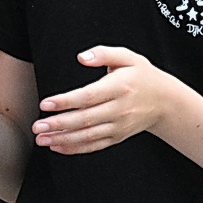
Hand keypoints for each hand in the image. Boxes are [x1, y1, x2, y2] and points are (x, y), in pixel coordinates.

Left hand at [33, 46, 170, 154]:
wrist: (165, 101)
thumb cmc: (142, 76)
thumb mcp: (128, 57)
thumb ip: (103, 53)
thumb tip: (81, 56)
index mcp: (120, 87)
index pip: (88, 96)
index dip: (65, 102)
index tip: (45, 104)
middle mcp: (119, 109)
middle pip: (85, 119)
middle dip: (58, 124)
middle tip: (37, 126)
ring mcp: (118, 126)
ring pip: (87, 136)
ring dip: (63, 139)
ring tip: (42, 139)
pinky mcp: (117, 136)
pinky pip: (94, 146)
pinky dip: (75, 148)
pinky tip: (57, 147)